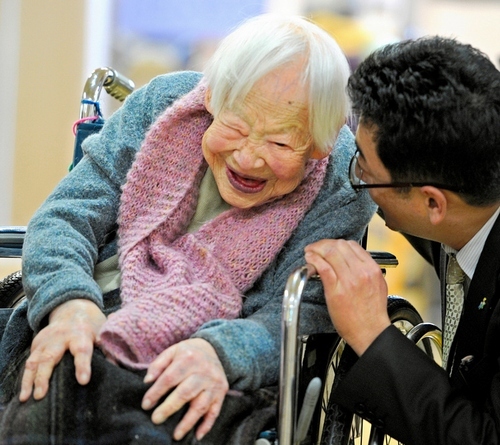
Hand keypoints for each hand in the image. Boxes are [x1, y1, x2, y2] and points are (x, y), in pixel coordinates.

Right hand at [19, 298, 105, 401]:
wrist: (73, 307)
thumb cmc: (92, 324)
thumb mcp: (103, 331)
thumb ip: (109, 347)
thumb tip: (120, 364)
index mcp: (81, 334)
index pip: (82, 351)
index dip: (83, 366)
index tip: (83, 381)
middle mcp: (61, 337)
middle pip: (50, 357)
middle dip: (44, 376)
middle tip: (41, 395)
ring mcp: (46, 340)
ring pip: (34, 361)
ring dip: (29, 380)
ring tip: (26, 398)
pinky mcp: (37, 344)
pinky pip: (28, 362)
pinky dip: (24, 378)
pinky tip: (23, 393)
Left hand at [141, 338, 228, 440]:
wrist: (214, 348)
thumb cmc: (188, 352)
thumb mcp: (172, 351)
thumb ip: (158, 364)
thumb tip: (147, 381)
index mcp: (188, 358)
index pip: (170, 378)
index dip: (156, 392)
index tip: (146, 405)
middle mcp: (203, 371)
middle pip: (185, 392)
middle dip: (169, 408)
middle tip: (156, 419)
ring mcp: (214, 383)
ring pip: (201, 405)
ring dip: (188, 422)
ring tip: (176, 435)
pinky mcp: (221, 392)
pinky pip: (215, 411)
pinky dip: (207, 424)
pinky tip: (197, 435)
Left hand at [304, 239, 390, 355]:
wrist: (370, 332)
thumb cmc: (372, 313)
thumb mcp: (376, 285)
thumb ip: (365, 270)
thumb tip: (351, 260)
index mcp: (372, 269)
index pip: (352, 245)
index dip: (336, 243)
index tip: (328, 246)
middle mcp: (361, 271)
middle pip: (339, 245)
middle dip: (324, 244)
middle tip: (316, 248)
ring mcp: (349, 280)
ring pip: (330, 252)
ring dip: (316, 249)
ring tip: (310, 252)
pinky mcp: (336, 290)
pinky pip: (323, 267)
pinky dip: (313, 260)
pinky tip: (309, 259)